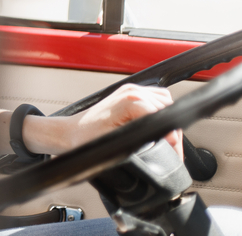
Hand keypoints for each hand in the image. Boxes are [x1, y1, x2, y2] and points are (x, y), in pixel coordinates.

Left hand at [25, 84, 182, 157]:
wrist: (69, 133)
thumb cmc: (86, 140)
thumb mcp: (117, 143)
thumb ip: (143, 137)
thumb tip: (164, 138)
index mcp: (130, 101)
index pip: (165, 115)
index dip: (172, 135)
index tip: (172, 149)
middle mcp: (131, 92)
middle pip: (168, 109)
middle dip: (171, 130)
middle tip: (171, 150)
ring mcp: (129, 91)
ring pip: (164, 103)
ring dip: (166, 120)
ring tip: (163, 140)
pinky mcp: (127, 94)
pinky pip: (155, 100)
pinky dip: (159, 113)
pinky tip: (153, 128)